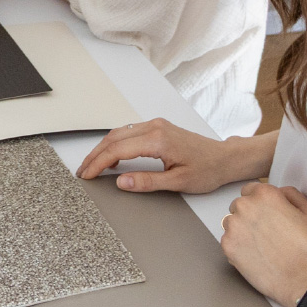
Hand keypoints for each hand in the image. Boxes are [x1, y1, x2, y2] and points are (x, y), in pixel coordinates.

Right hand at [77, 118, 240, 193]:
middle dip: (95, 155)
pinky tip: (112, 158)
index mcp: (158, 140)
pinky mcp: (157, 127)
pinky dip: (115, 144)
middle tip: (83, 171)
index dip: (99, 163)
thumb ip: (147, 182)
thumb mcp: (178, 182)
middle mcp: (154, 127)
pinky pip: (129, 132)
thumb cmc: (207, 170)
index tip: (87, 176)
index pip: (118, 150)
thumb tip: (122, 182)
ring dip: (103, 148)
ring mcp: (155, 125)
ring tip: (92, 166)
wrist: (224, 158)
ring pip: (119, 133)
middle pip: (114, 138)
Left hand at [221, 182, 306, 306]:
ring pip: (231, 224)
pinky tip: (256, 256)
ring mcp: (233, 226)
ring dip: (241, 231)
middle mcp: (245, 206)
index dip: (259, 203)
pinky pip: (228, 242)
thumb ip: (292, 195)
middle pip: (239, 206)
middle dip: (249, 216)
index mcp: (264, 194)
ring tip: (262, 246)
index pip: (250, 190)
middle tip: (266, 233)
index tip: (266, 215)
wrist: (304, 279)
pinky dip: (238, 248)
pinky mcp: (227, 246)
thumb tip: (280, 192)